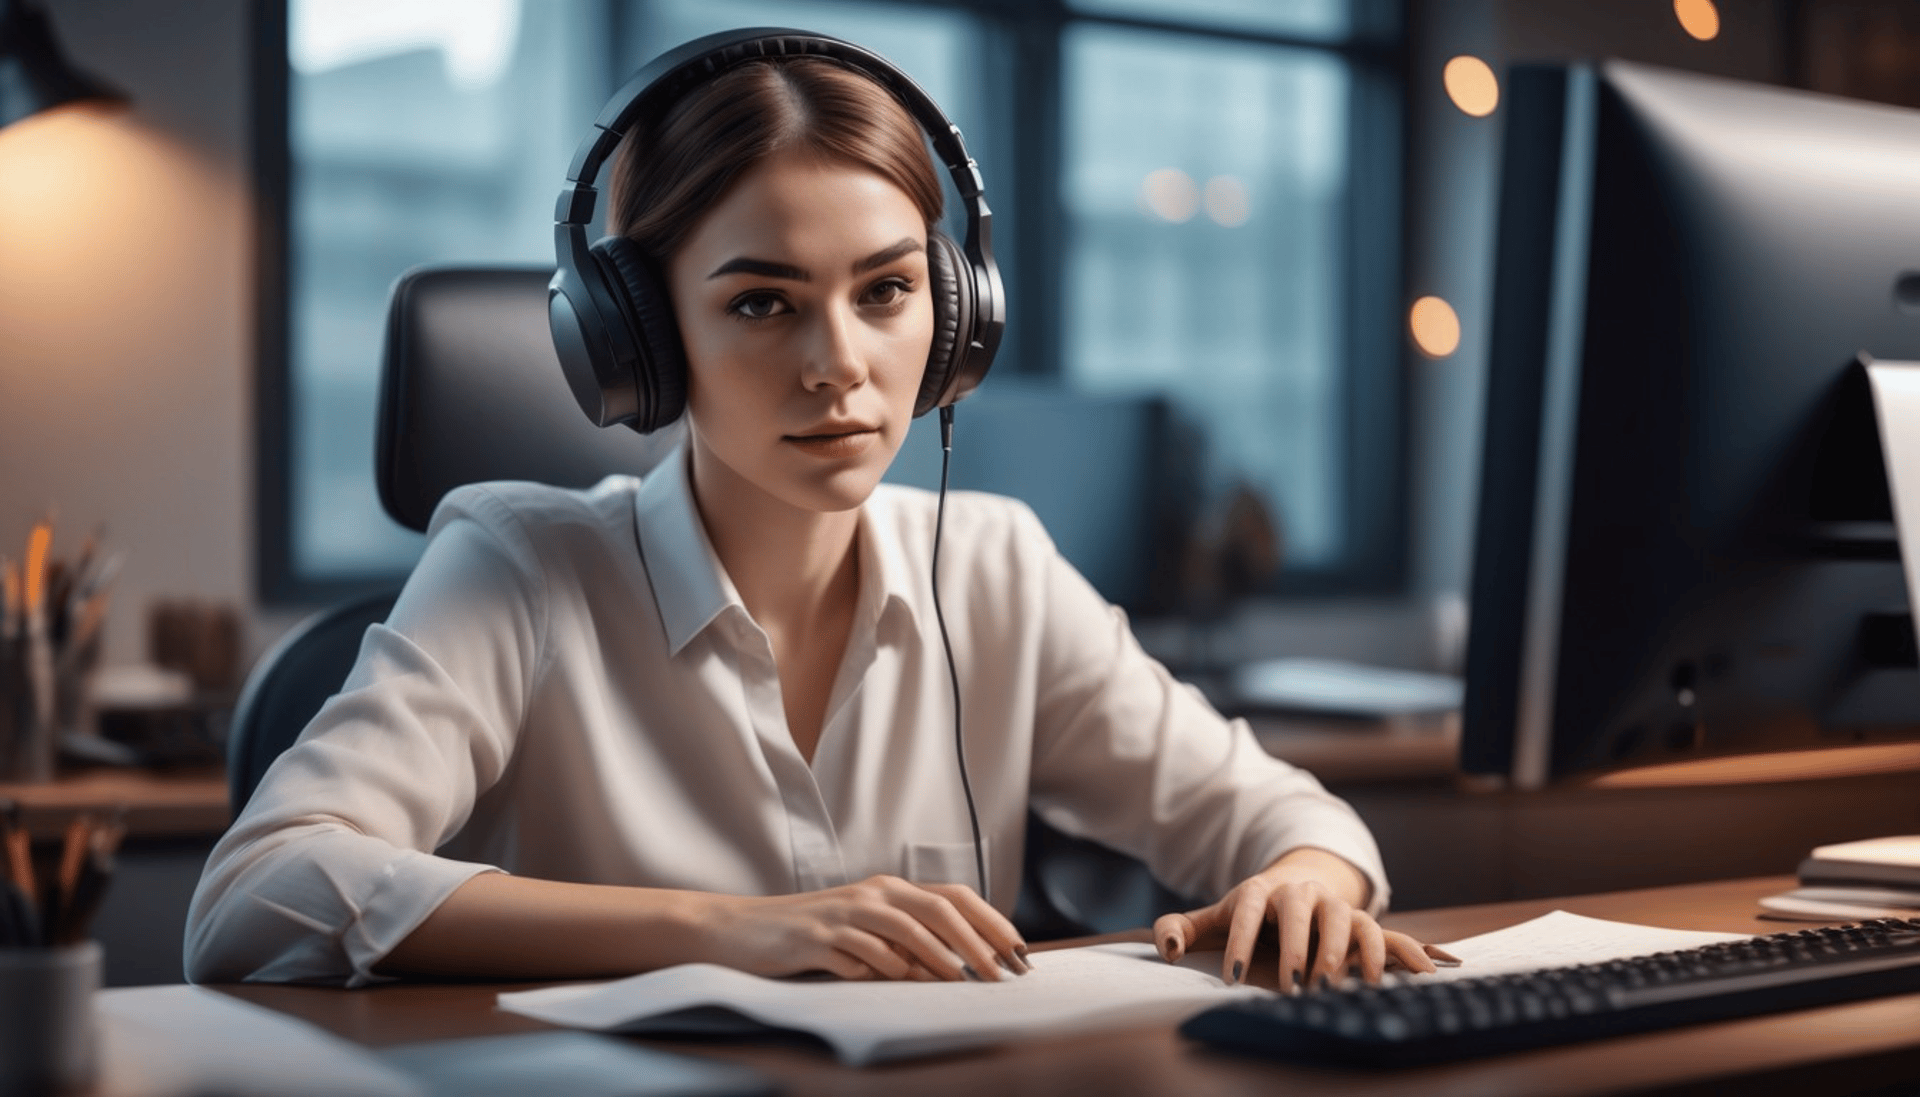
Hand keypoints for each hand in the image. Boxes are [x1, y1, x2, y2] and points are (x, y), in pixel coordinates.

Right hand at [700, 875, 1030, 981]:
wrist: (743, 930)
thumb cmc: (810, 936)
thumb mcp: (863, 935)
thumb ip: (904, 945)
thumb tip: (955, 970)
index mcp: (889, 889)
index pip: (954, 897)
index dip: (991, 922)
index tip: (1019, 953)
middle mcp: (873, 894)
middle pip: (939, 910)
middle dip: (977, 942)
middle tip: (1002, 973)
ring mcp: (845, 914)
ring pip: (906, 930)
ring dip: (939, 958)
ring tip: (963, 981)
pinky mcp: (818, 938)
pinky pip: (861, 954)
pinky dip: (884, 969)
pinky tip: (894, 983)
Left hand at [1152, 851, 1453, 989]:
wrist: (1295, 889)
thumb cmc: (1246, 914)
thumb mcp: (1214, 918)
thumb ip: (1181, 929)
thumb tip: (1166, 950)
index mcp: (1257, 891)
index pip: (1245, 909)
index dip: (1238, 941)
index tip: (1232, 978)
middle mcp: (1297, 892)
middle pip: (1297, 908)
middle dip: (1295, 946)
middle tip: (1291, 985)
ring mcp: (1330, 904)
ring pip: (1341, 916)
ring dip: (1337, 951)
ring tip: (1329, 987)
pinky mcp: (1359, 919)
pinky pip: (1376, 930)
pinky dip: (1385, 952)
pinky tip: (1376, 982)